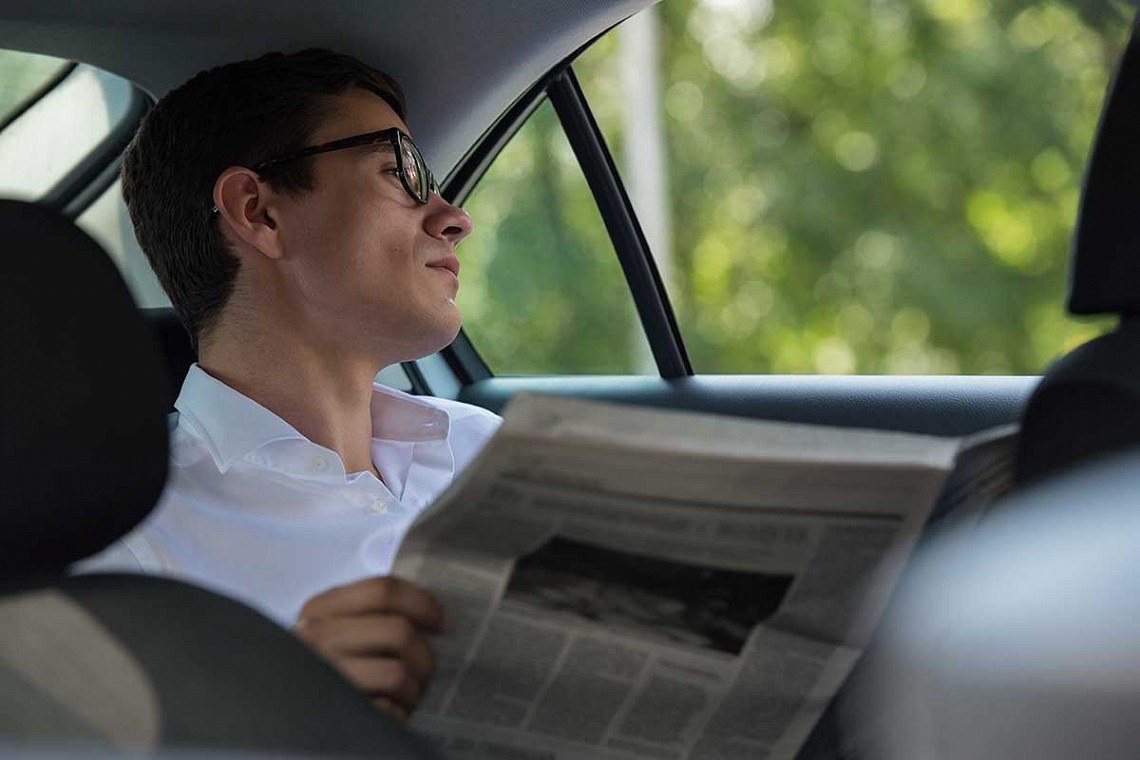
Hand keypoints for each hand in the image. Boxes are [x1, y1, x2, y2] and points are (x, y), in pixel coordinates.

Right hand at [295, 576, 447, 721]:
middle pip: (399, 631)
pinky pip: (388, 711)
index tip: (442, 624)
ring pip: (398, 674)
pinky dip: (397, 715)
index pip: (382, 590)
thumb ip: (371, 613)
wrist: (287, 718)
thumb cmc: (328, 670)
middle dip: (423, 657)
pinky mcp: (332, 714)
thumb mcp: (338, 630)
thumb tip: (431, 614)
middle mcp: (315, 639)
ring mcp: (322, 677)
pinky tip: (387, 714)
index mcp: (320, 610)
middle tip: (423, 673)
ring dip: (413, 691)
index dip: (422, 604)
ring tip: (403, 698)